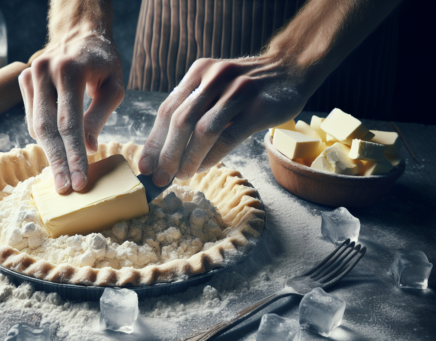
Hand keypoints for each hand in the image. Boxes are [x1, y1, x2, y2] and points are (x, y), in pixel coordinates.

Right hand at [19, 25, 123, 193]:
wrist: (80, 32)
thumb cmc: (102, 61)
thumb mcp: (113, 85)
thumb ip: (100, 116)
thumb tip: (89, 148)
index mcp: (69, 71)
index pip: (70, 123)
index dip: (74, 155)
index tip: (79, 181)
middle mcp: (45, 71)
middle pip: (48, 128)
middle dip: (58, 162)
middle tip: (65, 189)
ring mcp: (30, 74)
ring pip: (37, 125)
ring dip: (50, 153)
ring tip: (62, 177)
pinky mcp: (24, 80)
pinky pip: (33, 117)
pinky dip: (45, 137)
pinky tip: (57, 152)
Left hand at [138, 55, 310, 185]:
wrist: (292, 68)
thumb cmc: (248, 86)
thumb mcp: (216, 86)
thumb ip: (193, 108)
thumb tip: (163, 150)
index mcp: (199, 71)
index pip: (167, 109)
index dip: (153, 140)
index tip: (144, 165)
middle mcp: (215, 77)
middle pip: (180, 120)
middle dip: (166, 154)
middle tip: (160, 177)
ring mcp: (239, 90)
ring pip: (202, 130)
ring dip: (188, 158)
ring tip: (182, 176)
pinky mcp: (259, 107)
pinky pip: (228, 137)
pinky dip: (211, 156)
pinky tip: (203, 167)